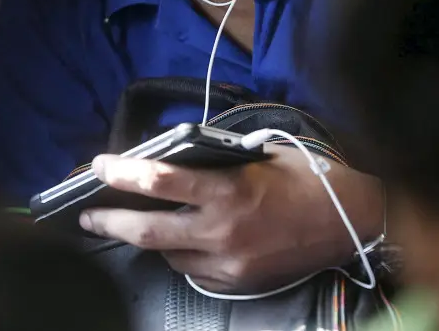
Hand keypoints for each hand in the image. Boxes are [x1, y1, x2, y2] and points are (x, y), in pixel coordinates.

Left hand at [78, 146, 382, 293]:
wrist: (351, 222)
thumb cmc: (306, 179)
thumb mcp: (259, 156)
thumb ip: (216, 161)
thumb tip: (173, 159)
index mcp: (228, 191)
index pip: (159, 180)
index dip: (121, 172)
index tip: (98, 166)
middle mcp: (222, 231)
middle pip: (148, 231)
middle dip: (110, 222)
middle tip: (87, 214)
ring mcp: (228, 263)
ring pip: (168, 254)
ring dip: (149, 238)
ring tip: (132, 222)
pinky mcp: (237, 282)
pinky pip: (193, 271)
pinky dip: (181, 254)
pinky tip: (180, 240)